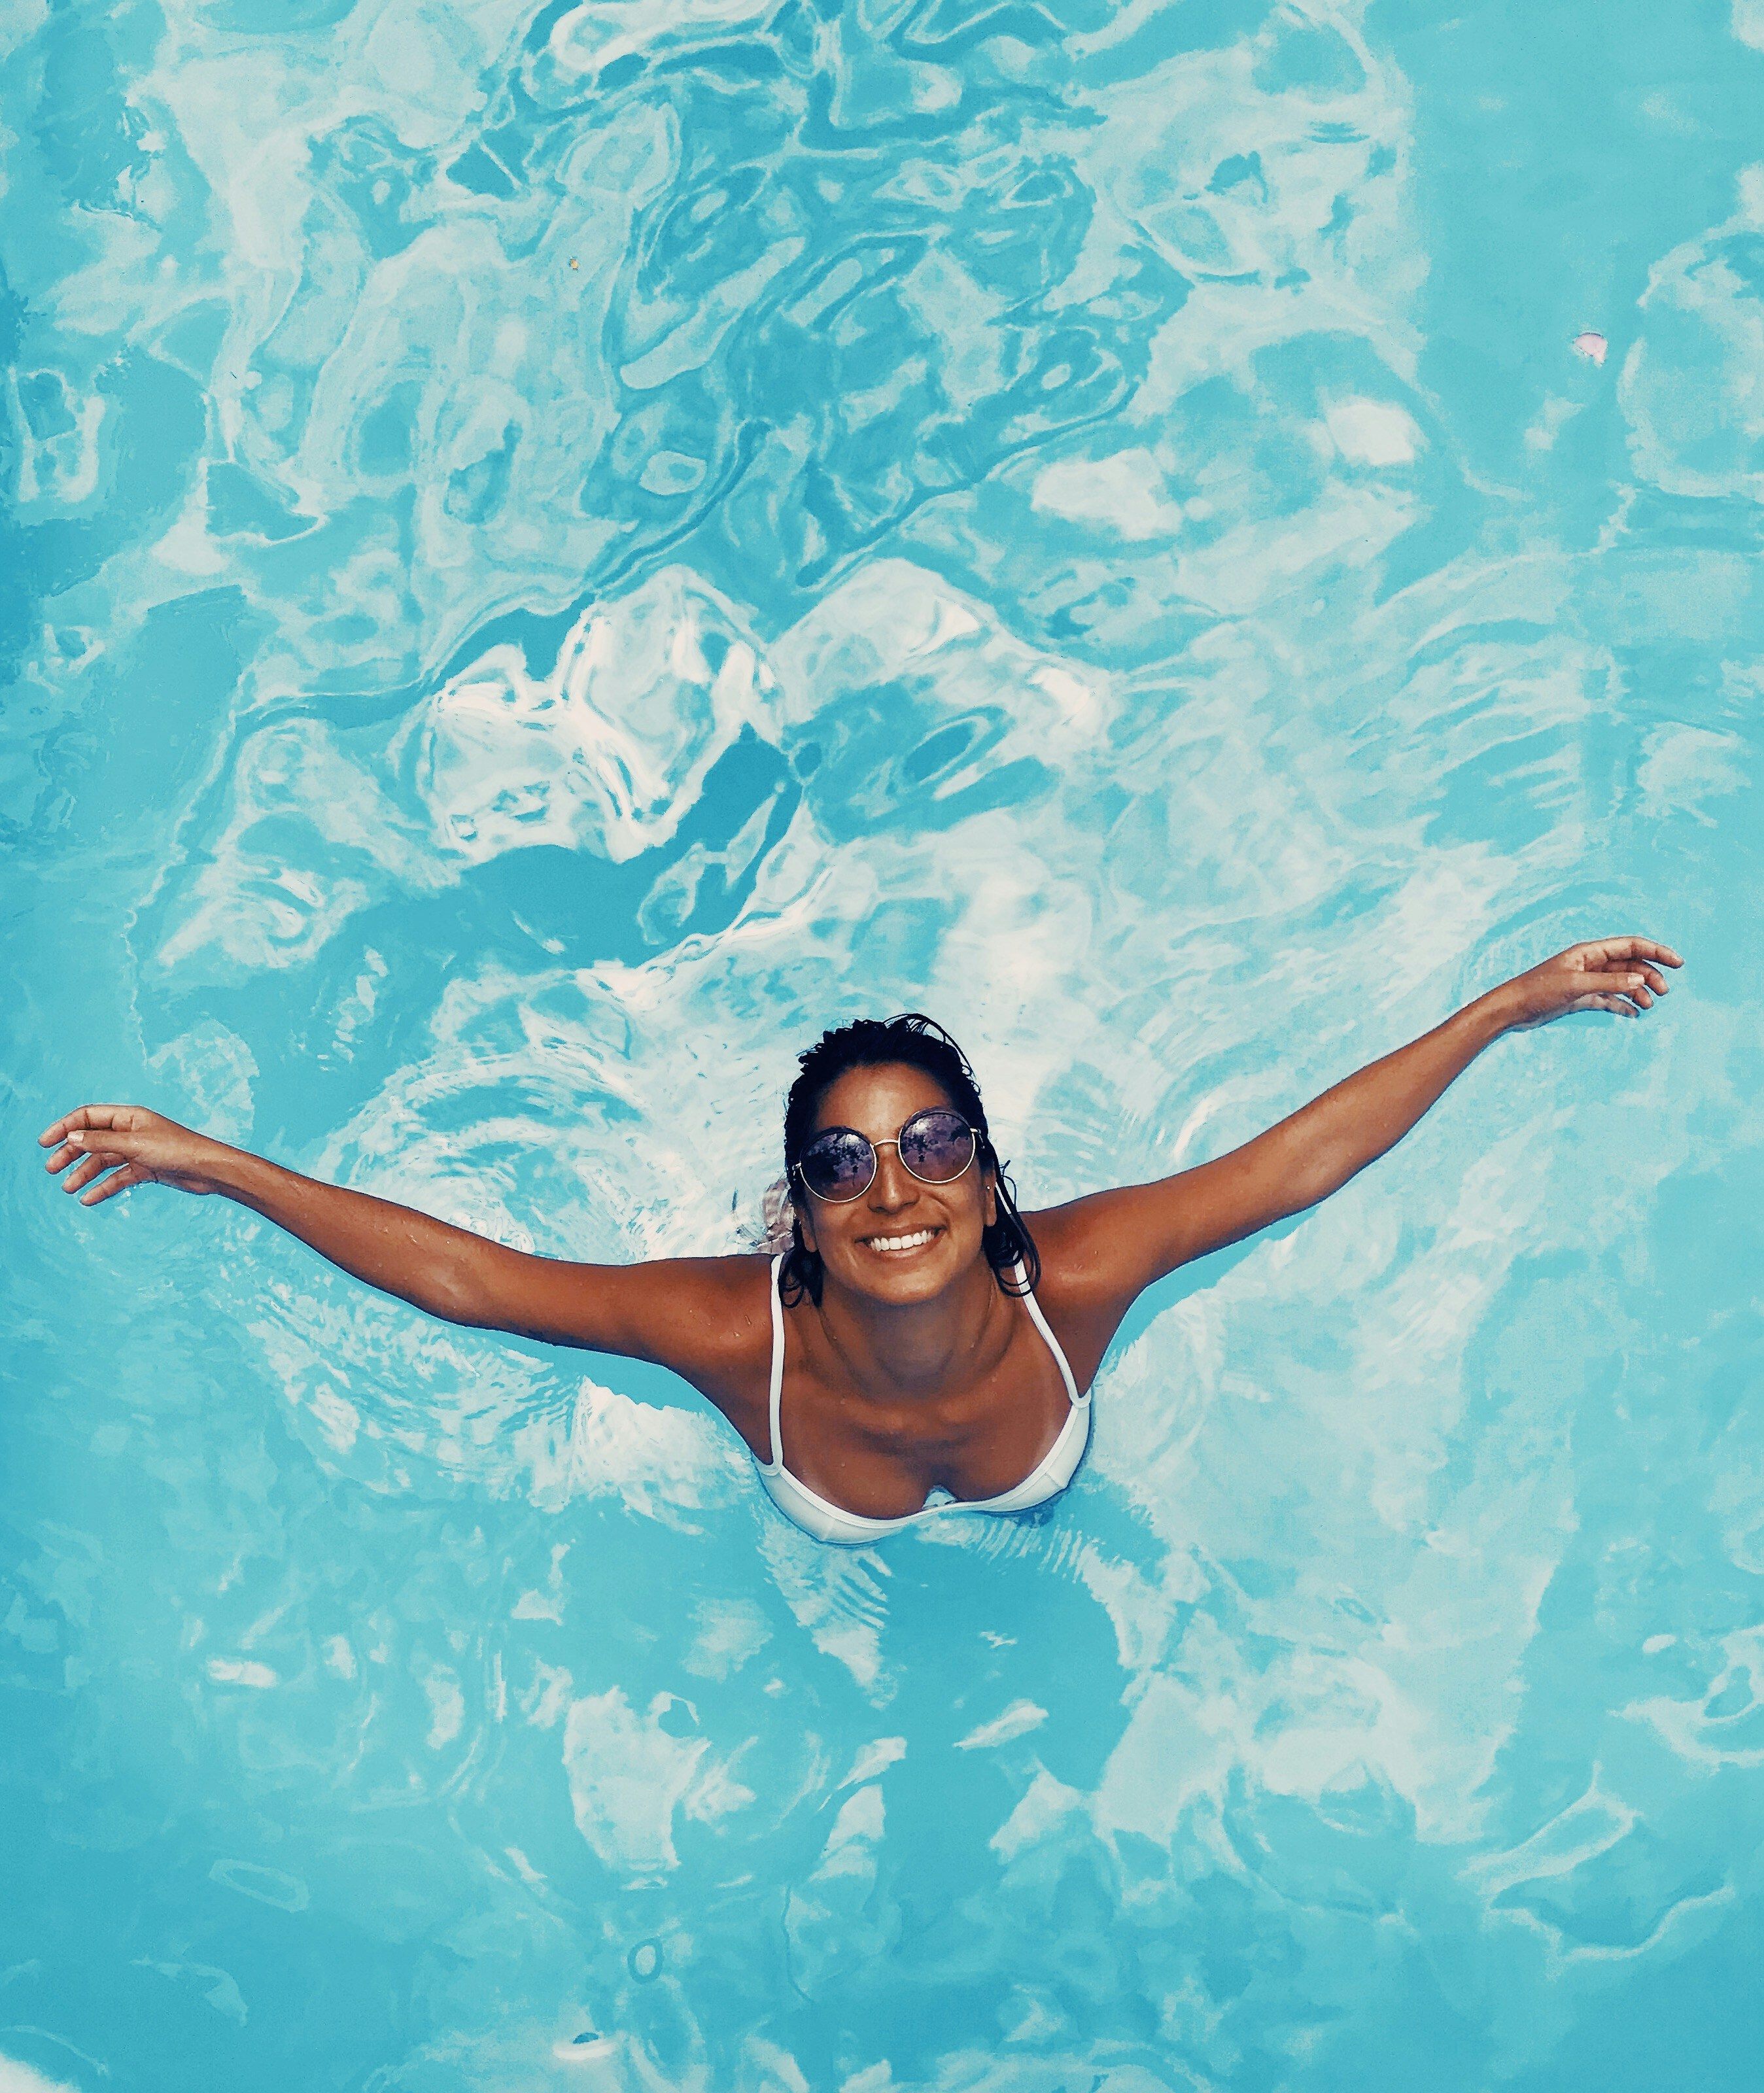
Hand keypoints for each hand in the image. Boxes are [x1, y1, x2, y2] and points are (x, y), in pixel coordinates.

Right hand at [38, 1104, 232, 1205]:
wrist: (208, 1170)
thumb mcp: (135, 1145)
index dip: (64, 1127)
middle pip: (92, 1140)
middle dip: (70, 1153)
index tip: (44, 1142)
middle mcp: (131, 1132)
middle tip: (52, 1169)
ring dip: (85, 1173)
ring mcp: (138, 1151)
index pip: (88, 1116)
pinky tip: (89, 1199)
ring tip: (69, 1189)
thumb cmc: (178, 1150)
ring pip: (104, 1161)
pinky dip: (103, 1187)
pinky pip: (118, 1177)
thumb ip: (102, 1141)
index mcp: (129, 1117)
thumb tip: (72, 1137)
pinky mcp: (146, 1169)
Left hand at [1494, 936, 1682, 1029]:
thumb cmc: (1538, 990)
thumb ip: (1609, 983)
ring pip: (1622, 983)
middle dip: (1650, 976)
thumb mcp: (1576, 985)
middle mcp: (1590, 963)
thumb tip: (1641, 981)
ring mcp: (1586, 981)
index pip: (1631, 946)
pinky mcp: (1580, 998)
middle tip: (1664, 993)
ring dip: (1638, 992)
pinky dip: (1622, 1005)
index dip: (1656, 952)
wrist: (1512, 1009)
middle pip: (1630, 965)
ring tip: (1649, 1006)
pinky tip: (1633, 1014)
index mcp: (1589, 952)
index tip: (1678, 963)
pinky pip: (1609, 999)